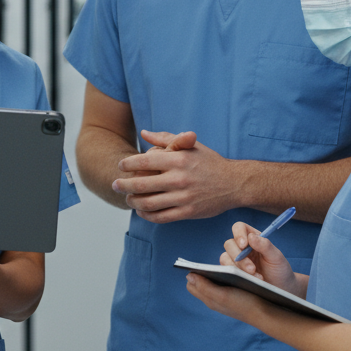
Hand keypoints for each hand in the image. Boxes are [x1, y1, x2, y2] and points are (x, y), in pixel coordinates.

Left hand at [112, 130, 241, 223]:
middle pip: (141, 184)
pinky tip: (142, 211)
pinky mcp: (188, 212)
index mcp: (179, 159)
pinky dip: (147, 215)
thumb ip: (166, 139)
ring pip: (148, 203)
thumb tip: (144, 133)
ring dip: (133, 202)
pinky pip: (160, 217)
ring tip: (128, 199)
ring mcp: (183, 197)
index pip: (145, 160)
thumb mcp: (191, 146)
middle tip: (116, 184)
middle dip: (124, 185)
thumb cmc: (210, 162)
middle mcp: (179, 178)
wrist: (234, 183)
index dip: (128, 164)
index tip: (121, 166)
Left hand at [186, 272, 268, 324]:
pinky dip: (227, 276)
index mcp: (209, 299)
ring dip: (217, 273)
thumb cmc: (244, 304)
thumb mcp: (222, 295)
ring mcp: (225, 296)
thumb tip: (188, 276)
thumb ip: (204, 287)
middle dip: (204, 272)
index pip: (192, 285)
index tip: (201, 265)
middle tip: (214, 266)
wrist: (265, 312)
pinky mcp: (235, 292)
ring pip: (214, 280)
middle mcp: (214, 298)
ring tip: (226, 269)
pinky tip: (234, 271)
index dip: (194, 274)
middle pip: (202, 281)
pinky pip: (226, 281)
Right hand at [222, 221, 300, 296]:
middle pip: (229, 244)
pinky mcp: (233, 273)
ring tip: (254, 276)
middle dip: (238, 256)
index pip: (239, 228)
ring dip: (238, 267)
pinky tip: (249, 280)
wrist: (281, 289)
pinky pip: (226, 271)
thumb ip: (265, 246)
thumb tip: (250, 237)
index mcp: (253, 238)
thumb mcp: (276, 257)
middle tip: (252, 268)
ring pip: (225, 258)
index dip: (238, 234)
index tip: (244, 245)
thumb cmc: (280, 270)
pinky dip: (236, 275)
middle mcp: (242, 248)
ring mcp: (236, 261)